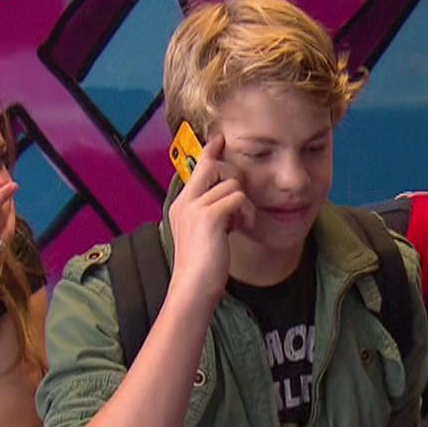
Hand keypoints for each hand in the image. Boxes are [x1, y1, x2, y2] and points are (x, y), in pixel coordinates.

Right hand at [0, 180, 18, 315]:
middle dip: (8, 203)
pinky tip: (4, 230)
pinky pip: (5, 247)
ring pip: (7, 234)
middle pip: (2, 220)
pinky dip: (8, 234)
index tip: (11, 184)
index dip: (1, 196)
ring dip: (11, 218)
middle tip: (10, 191)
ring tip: (11, 206)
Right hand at [167, 133, 254, 302]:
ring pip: (231, 184)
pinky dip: (245, 213)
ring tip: (239, 225)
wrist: (193, 287)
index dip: (210, 152)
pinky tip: (240, 229)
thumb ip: (212, 214)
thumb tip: (232, 200)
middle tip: (240, 205)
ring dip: (243, 204)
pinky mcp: (209, 216)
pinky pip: (237, 198)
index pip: (197, 168)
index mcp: (182, 205)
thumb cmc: (202, 267)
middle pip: (214, 167)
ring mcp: (195, 207)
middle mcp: (185, 202)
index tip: (219, 139)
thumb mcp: (205, 234)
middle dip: (233, 179)